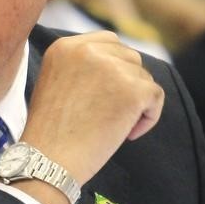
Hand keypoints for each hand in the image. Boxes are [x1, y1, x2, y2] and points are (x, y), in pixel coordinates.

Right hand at [22, 31, 163, 188]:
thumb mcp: (55, 82)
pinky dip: (148, 117)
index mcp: (66, 46)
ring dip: (136, 101)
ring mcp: (112, 68)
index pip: (108, 42)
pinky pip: (155, 96)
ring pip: (143, 76)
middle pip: (129, 57)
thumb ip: (82, 66)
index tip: (108, 93)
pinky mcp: (133, 89)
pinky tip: (128, 134)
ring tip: (115, 127)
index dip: (115, 67)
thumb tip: (120, 64)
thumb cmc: (51, 132)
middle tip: (112, 113)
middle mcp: (88, 50)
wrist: (49, 161)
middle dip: (128, 83)